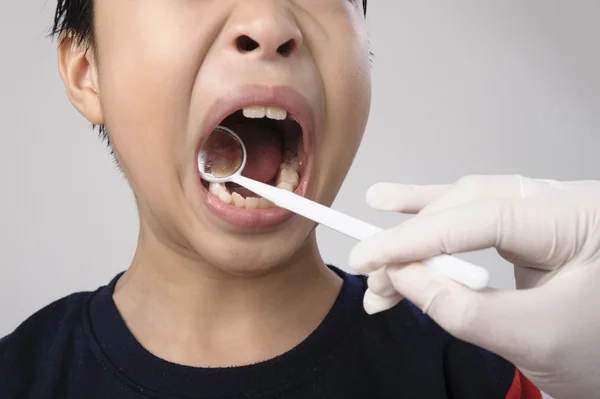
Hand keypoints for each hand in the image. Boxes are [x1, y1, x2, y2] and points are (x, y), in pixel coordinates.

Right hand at [349, 175, 599, 398]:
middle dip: (414, 244)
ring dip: (415, 233)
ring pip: (464, 208)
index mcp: (580, 220)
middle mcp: (561, 202)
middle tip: (374, 277)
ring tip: (374, 255)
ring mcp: (542, 211)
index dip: (418, 238)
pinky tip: (395, 203)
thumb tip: (400, 275)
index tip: (370, 259)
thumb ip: (462, 308)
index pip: (485, 217)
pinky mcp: (526, 227)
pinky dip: (431, 218)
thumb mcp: (532, 339)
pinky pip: (471, 217)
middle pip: (469, 207)